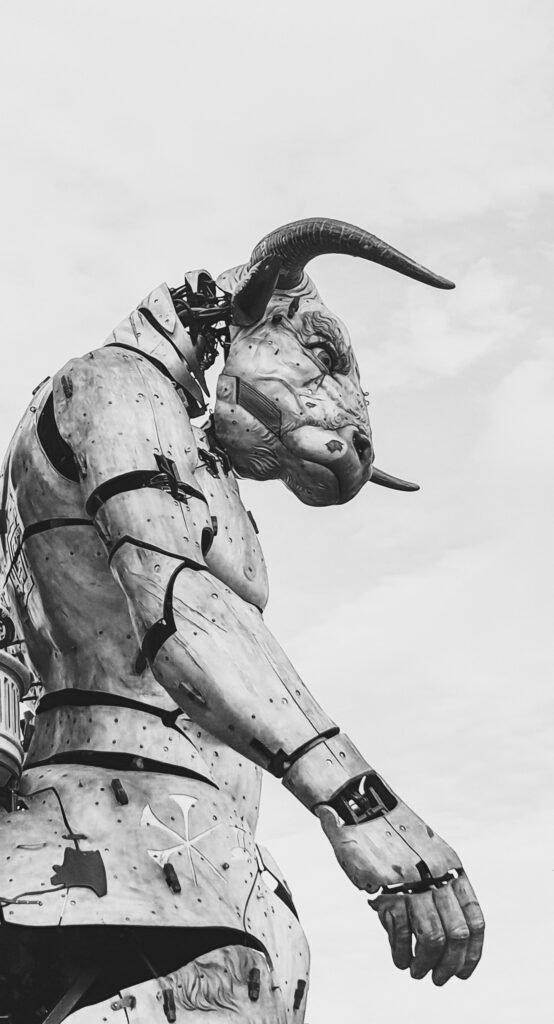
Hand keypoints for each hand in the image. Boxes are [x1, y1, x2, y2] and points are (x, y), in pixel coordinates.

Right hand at [318, 804, 484, 984]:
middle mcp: (436, 874)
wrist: (359, 801)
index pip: (474, 918)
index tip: (463, 972)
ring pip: (432, 938)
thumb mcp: (421, 853)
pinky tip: (399, 959)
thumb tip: (435, 932)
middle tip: (438, 979)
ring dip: (425, 963)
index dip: (473, 952)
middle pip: (456, 934)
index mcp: (450, 865)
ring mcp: (412, 881)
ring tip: (417, 972)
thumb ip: (431, 884)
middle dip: (450, 964)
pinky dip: (400, 952)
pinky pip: (401, 932)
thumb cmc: (388, 830)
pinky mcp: (385, 886)